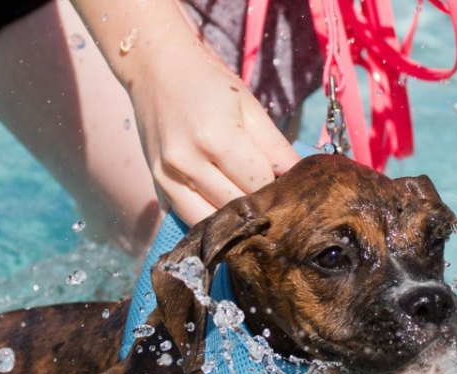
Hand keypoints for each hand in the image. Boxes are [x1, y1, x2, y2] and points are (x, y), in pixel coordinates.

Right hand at [131, 29, 299, 224]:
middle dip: (259, 207)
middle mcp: (187, 161)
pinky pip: (190, 219)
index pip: (258, 184)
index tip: (289, 189)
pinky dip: (211, 221)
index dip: (278, 190)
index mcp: (214, 136)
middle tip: (274, 202)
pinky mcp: (158, 186)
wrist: (156, 69)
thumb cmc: (208, 84)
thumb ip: (276, 147)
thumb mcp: (249, 107)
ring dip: (235, 220)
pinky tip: (225, 212)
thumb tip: (300, 179)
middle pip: (236, 207)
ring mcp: (167, 176)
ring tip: (251, 209)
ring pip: (213, 221)